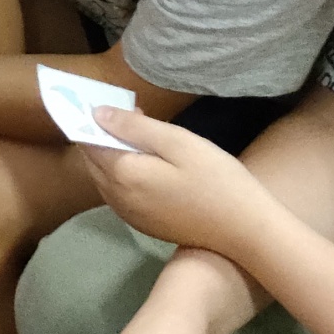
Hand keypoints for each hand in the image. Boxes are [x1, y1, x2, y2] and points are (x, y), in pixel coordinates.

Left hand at [80, 103, 274, 266]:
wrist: (245, 230)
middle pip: (93, 160)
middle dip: (103, 135)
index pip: (88, 141)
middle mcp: (116, 198)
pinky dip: (123, 174)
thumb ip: (134, 127)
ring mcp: (128, 215)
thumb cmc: (216, 179)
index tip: (108, 102)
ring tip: (144, 136)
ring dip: (113, 154)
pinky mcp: (142, 225)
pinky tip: (149, 164)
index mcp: (122, 175)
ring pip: (104, 177)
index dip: (93, 119)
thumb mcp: (178, 142)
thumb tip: (96, 114)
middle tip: (134, 116)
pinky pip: (118, 193)